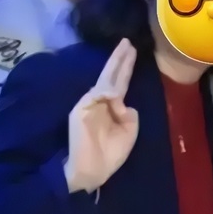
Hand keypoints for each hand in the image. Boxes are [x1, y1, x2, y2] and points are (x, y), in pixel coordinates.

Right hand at [64, 39, 138, 193]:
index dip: (126, 65)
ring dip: (116, 67)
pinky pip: (95, 97)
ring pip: (104, 82)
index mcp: (113, 105)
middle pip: (111, 75)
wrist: (93, 172)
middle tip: (127, 41)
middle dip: (119, 58)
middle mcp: (101, 100)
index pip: (120, 80)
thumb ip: (130, 114)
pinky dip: (105, 93)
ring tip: (127, 51)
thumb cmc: (111, 153)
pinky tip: (114, 93)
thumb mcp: (130, 131)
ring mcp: (89, 104)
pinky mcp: (80, 111)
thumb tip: (121, 100)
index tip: (132, 49)